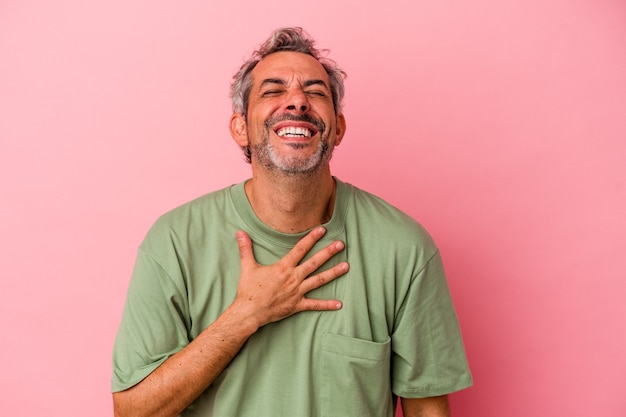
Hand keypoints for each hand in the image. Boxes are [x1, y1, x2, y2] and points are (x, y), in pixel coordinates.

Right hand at [234, 227, 348, 327]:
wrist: (249, 312)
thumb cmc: (248, 290)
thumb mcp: (247, 267)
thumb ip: (245, 248)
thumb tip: (239, 233)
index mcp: (283, 267)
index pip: (300, 249)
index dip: (311, 238)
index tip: (323, 230)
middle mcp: (293, 278)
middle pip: (314, 263)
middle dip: (328, 252)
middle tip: (341, 244)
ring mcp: (297, 292)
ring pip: (319, 280)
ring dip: (333, 273)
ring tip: (346, 266)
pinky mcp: (297, 305)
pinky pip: (315, 304)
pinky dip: (327, 305)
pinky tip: (339, 304)